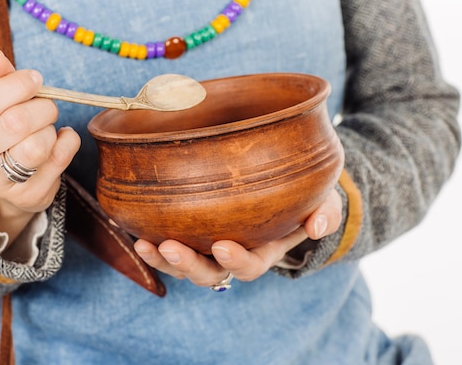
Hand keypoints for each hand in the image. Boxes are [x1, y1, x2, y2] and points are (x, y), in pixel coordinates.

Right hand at [0, 47, 80, 241]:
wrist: (7, 177)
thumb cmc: (0, 126)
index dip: (16, 86)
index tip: (34, 80)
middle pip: (15, 124)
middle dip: (41, 108)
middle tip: (45, 106)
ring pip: (36, 147)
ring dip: (50, 129)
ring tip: (45, 128)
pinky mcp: (26, 197)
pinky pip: (58, 161)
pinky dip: (67, 142)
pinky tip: (59, 140)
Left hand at [134, 188, 341, 286]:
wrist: (282, 189)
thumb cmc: (303, 196)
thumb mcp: (323, 200)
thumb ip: (325, 212)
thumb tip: (319, 226)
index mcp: (263, 250)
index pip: (248, 266)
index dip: (235, 262)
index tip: (222, 246)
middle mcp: (232, 253)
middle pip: (208, 272)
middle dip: (188, 264)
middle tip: (169, 247)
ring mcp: (208, 244)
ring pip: (183, 262)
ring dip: (162, 258)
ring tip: (145, 243)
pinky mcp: (191, 230)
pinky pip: (169, 241)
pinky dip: (153, 239)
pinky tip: (136, 226)